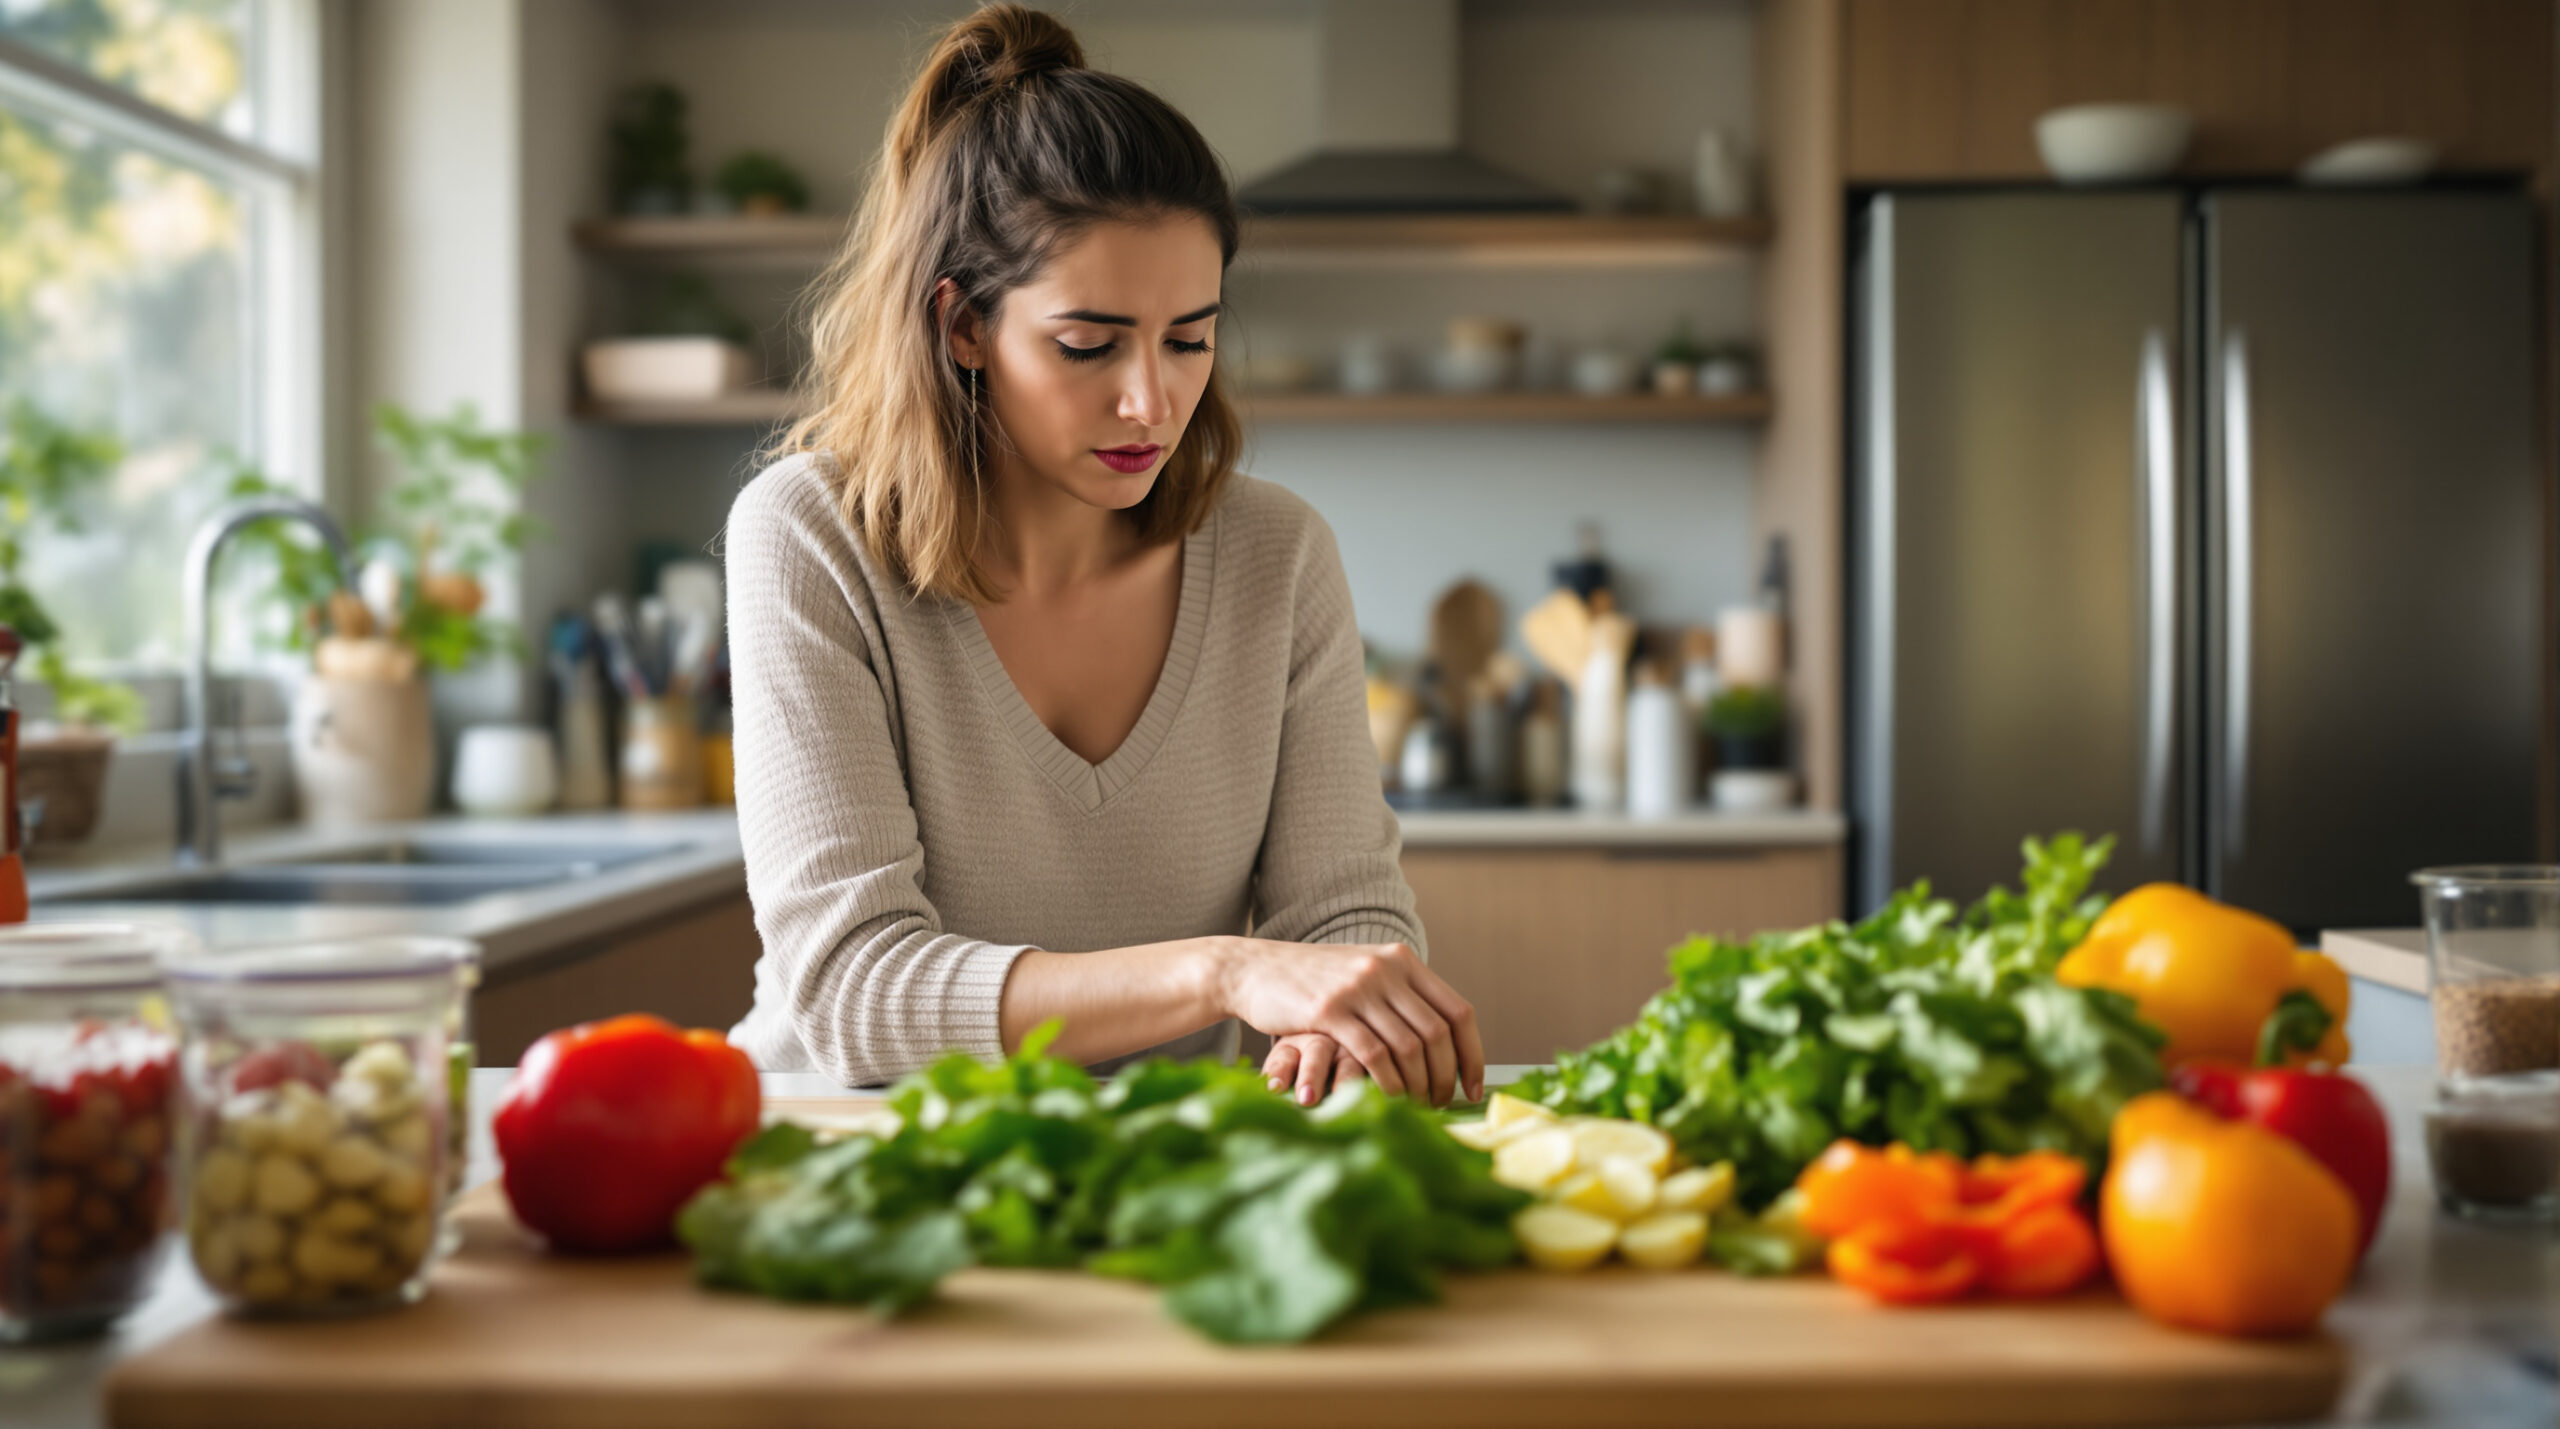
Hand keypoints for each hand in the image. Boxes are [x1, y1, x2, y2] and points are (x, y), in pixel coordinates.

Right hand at [1213, 939, 1482, 1106]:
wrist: (1253, 969)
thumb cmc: (1310, 982)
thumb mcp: (1363, 974)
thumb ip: (1399, 997)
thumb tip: (1442, 1041)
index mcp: (1403, 960)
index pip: (1458, 1012)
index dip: (1472, 1055)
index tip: (1474, 1088)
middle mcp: (1386, 969)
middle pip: (1438, 1034)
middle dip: (1444, 1078)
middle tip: (1439, 1106)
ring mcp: (1358, 988)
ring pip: (1409, 1047)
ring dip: (1418, 1086)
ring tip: (1415, 1108)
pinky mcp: (1329, 1010)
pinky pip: (1373, 1054)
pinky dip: (1388, 1083)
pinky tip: (1386, 1101)